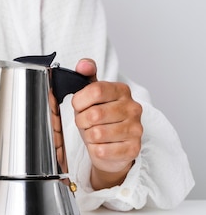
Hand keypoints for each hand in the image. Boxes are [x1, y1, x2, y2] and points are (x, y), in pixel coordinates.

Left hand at [72, 59, 142, 189]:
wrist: (111, 148)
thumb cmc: (100, 120)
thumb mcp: (91, 96)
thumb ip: (86, 77)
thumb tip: (84, 64)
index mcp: (122, 91)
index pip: (96, 90)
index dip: (80, 101)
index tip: (78, 106)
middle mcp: (133, 108)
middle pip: (94, 114)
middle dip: (82, 121)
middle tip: (86, 123)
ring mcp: (136, 129)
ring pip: (97, 133)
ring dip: (89, 136)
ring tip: (94, 134)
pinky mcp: (133, 149)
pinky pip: (102, 150)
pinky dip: (95, 149)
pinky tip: (101, 146)